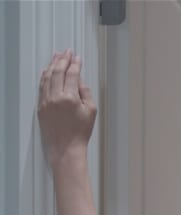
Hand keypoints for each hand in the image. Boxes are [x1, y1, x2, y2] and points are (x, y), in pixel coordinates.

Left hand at [37, 49, 96, 165]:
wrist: (65, 148)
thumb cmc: (80, 132)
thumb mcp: (91, 110)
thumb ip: (85, 92)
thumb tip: (79, 80)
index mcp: (70, 97)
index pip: (72, 74)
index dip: (75, 64)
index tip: (77, 57)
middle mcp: (55, 97)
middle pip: (58, 72)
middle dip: (63, 59)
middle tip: (66, 52)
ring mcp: (46, 101)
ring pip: (47, 77)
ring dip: (52, 65)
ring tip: (56, 56)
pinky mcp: (40, 106)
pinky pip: (41, 86)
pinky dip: (44, 76)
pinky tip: (47, 71)